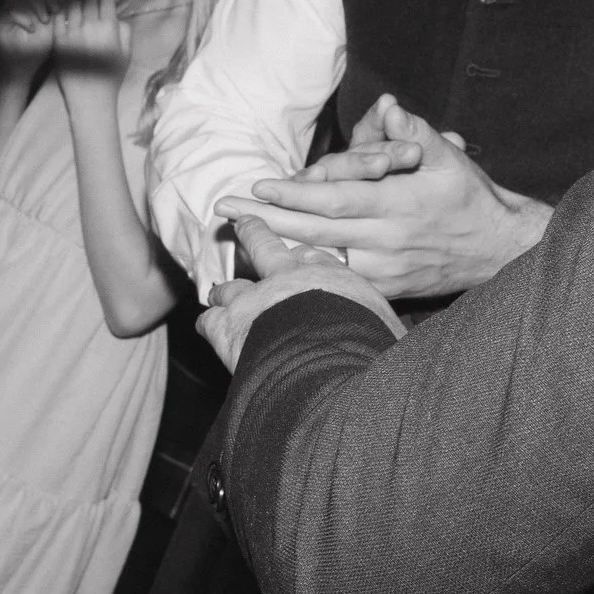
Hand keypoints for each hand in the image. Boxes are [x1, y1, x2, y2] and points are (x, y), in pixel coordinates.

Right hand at [0, 0, 65, 74]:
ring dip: (36, 5)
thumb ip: (58, 4)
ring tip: (43, 22)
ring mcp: (7, 7)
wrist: (23, 67)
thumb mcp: (55, 23)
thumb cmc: (39, 45)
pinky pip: (11, 9)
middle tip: (53, 12)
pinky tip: (31, 29)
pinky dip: (25, 18)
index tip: (60, 3)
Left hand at [49, 0, 131, 95]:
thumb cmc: (111, 77)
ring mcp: (72, 32)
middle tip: (91, 10)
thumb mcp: (127, 54)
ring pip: (73, 6)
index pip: (105, 0)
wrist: (89, 98)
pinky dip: (63, 15)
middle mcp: (90, 26)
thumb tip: (116, 17)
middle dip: (91, 3)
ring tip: (78, 14)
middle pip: (89, 1)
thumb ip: (125, 31)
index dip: (105, 1)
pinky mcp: (58, 39)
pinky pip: (59, 18)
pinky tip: (67, 20)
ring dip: (77, 7)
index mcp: (109, 28)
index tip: (104, 6)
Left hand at [198, 216, 402, 370]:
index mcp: (332, 277)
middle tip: (243, 222)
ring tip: (219, 293)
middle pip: (263, 244)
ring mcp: (255, 299)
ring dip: (226, 292)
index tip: (297, 252)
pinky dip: (210, 322)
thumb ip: (372, 319)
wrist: (331, 372)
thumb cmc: (366, 352)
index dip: (301, 252)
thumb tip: (381, 334)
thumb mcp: (384, 328)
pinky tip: (209, 325)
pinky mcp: (230, 326)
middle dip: (253, 231)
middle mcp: (290, 278)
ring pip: (230, 287)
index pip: (312, 253)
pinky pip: (210, 319)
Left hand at [214, 94, 548, 298]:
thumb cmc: (468, 196)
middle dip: (266, 220)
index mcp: (397, 205)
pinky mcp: (386, 289)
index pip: (335, 199)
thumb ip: (413, 132)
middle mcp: (386, 242)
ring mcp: (384, 271)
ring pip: (320, 260)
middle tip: (225, 209)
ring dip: (275, 249)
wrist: (498, 249)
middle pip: (314, 232)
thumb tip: (388, 105)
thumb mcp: (449, 157)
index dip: (294, 194)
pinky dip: (304, 271)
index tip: (257, 185)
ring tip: (236, 236)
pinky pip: (338, 280)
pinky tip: (271, 266)